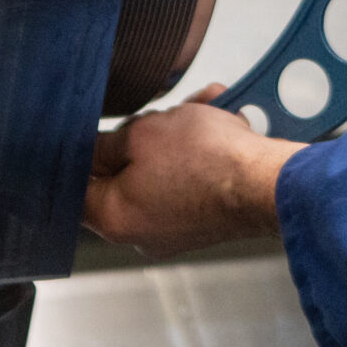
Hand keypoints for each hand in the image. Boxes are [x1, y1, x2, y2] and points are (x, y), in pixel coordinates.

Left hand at [85, 85, 304, 258]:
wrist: (267, 181)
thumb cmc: (209, 162)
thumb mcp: (141, 133)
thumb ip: (106, 142)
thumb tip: (91, 149)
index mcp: (115, 219)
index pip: (79, 184)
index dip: (85, 152)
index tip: (98, 130)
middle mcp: (142, 233)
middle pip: (124, 172)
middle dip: (142, 135)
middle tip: (158, 118)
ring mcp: (176, 227)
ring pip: (161, 167)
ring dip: (177, 134)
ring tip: (200, 113)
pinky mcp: (204, 217)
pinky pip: (190, 175)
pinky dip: (201, 148)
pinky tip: (218, 123)